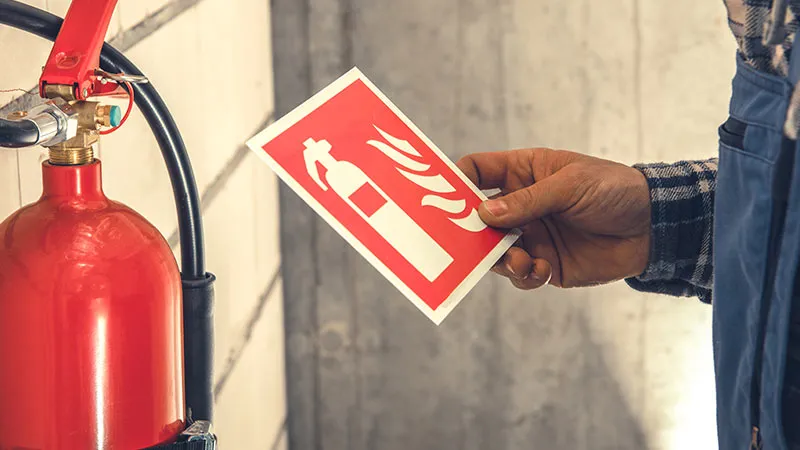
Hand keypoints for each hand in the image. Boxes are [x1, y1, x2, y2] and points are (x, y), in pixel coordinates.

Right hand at [456, 148, 650, 289]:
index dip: (457, 182)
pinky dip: (524, 275)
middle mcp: (519, 206)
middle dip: (470, 231)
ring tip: (520, 259)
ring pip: (494, 251)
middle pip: (477, 218)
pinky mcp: (544, 264)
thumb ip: (527, 200)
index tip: (445, 199)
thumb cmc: (613, 190)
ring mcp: (530, 236)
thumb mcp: (570, 185)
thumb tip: (484, 213)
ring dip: (500, 258)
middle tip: (465, 242)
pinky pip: (520, 274)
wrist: (653, 227)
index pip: (477, 172)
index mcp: (522, 173)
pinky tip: (541, 269)